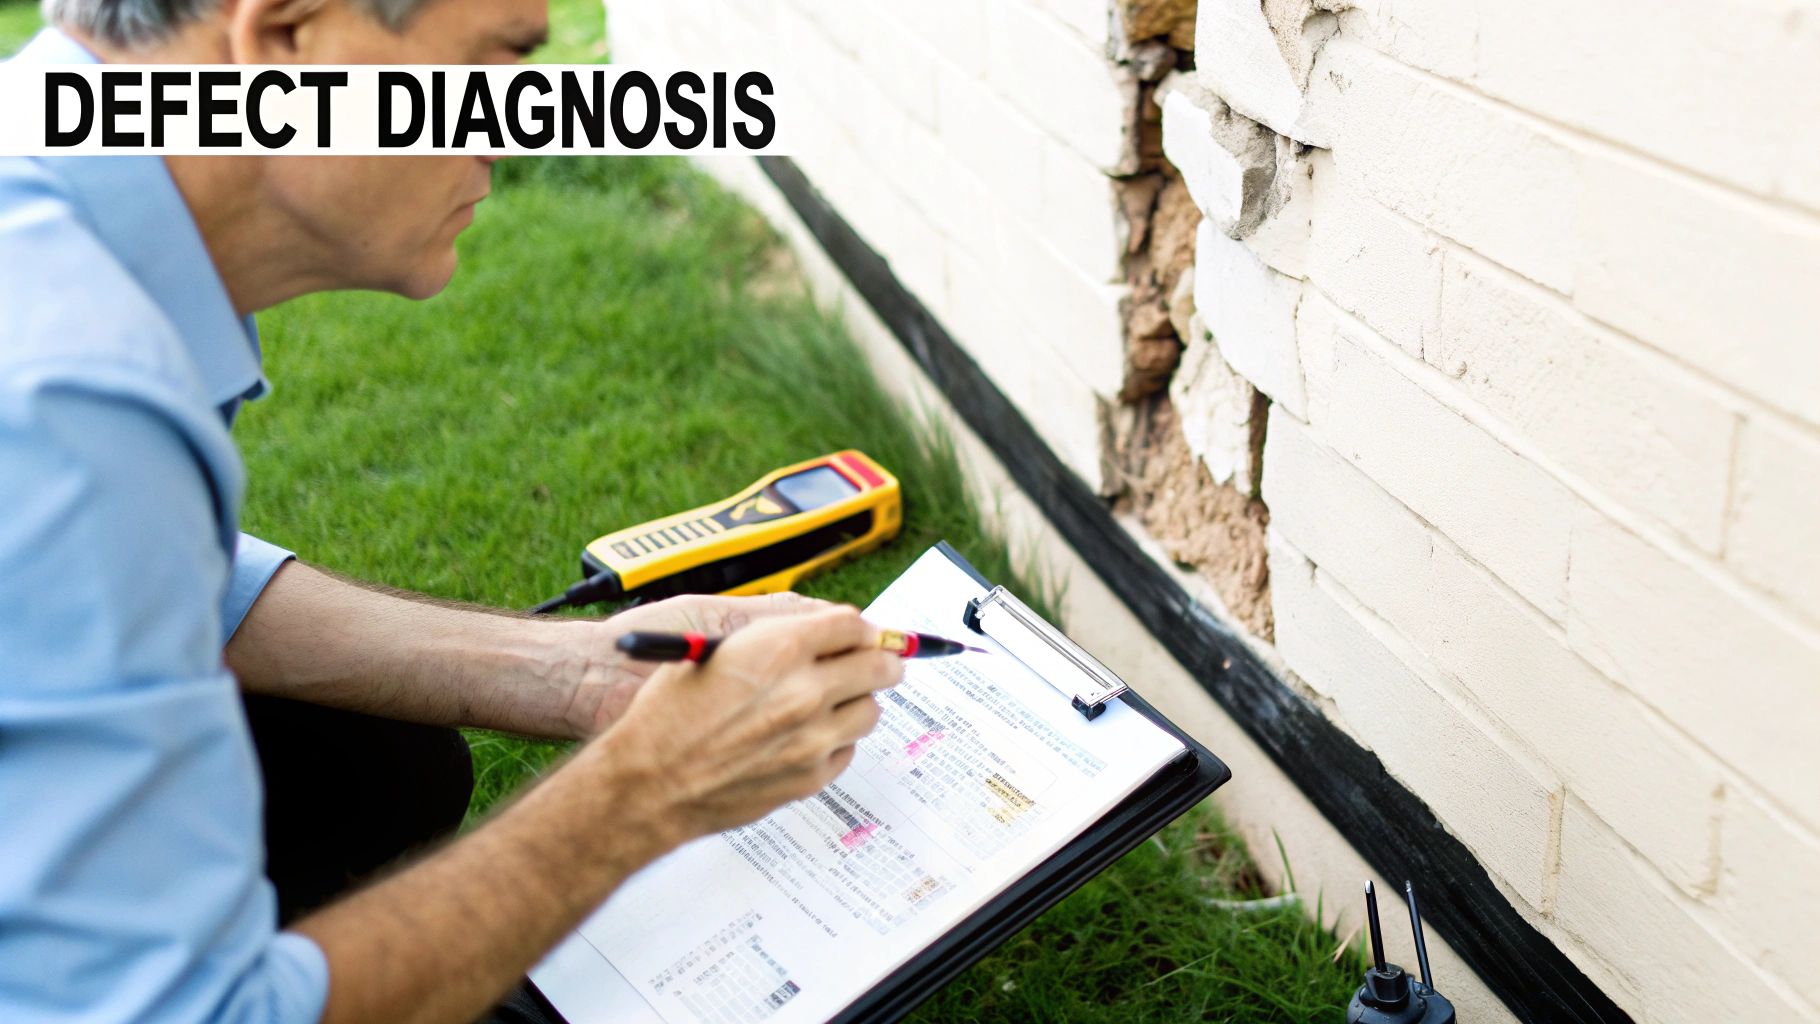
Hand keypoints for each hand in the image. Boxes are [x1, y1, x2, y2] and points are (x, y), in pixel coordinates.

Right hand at [591, 606, 903, 843]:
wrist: (649, 782)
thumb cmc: (667, 712)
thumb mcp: (712, 649)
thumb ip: (772, 634)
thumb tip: (817, 628)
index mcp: (780, 648)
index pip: (852, 624)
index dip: (858, 626)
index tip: (859, 633)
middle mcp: (805, 691)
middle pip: (879, 665)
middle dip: (879, 658)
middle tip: (875, 661)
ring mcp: (813, 738)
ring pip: (870, 710)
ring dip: (857, 700)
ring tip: (833, 702)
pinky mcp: (810, 776)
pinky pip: (848, 749)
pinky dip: (836, 739)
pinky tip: (808, 736)